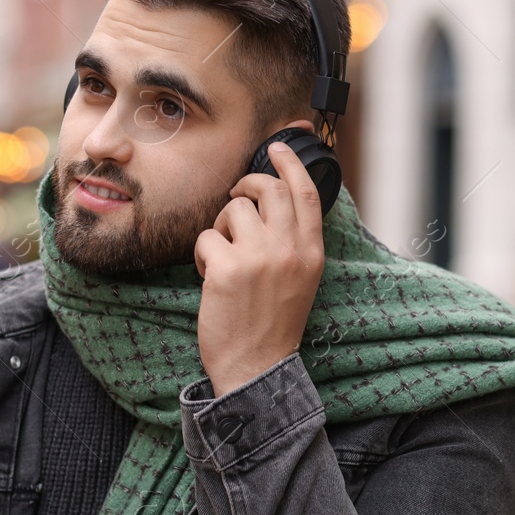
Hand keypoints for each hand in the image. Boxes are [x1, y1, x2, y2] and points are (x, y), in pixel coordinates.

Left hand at [193, 135, 324, 395]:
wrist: (257, 367)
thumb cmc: (273, 324)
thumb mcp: (301, 279)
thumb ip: (294, 241)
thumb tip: (277, 200)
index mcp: (311, 253)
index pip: (306, 193)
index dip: (291, 163)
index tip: (278, 147)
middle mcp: (290, 250)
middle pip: (270, 189)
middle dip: (247, 182)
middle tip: (236, 192)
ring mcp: (259, 257)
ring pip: (233, 209)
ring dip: (222, 226)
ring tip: (224, 255)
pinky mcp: (227, 268)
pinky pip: (206, 236)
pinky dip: (203, 254)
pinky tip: (211, 277)